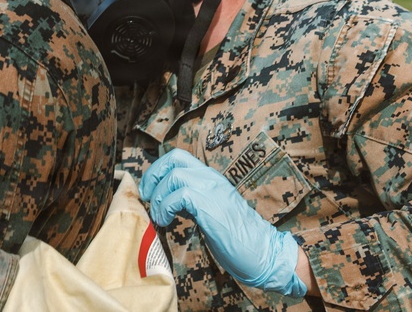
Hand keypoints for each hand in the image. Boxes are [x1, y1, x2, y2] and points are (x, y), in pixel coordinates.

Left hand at [139, 149, 305, 297]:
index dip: (158, 170)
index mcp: (211, 179)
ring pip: (174, 174)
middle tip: (146, 197)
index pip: (179, 158)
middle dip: (153, 175)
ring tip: (158, 216)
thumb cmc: (237, 240)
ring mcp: (213, 190)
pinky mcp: (211, 205)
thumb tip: (164, 202)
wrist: (265, 254)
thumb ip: (191, 203)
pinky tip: (165, 222)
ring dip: (158, 196)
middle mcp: (212, 179)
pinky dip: (165, 207)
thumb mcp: (209, 213)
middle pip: (174, 157)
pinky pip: (179, 195)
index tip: (149, 191)